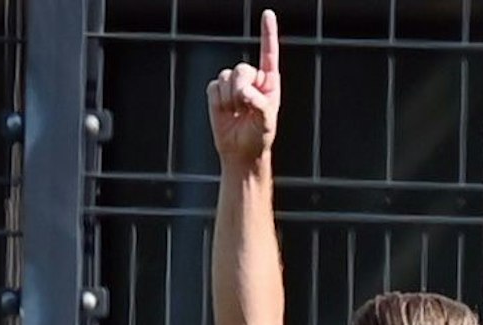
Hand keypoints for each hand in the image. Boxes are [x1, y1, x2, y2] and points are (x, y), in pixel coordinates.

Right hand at [206, 10, 280, 167]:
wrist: (240, 153)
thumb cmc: (258, 137)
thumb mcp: (266, 121)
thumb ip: (258, 102)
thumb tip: (243, 92)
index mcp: (269, 82)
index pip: (268, 53)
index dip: (267, 33)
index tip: (268, 14)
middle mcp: (252, 79)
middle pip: (241, 68)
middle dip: (240, 89)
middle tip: (244, 108)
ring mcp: (233, 85)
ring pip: (225, 77)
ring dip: (229, 99)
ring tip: (236, 114)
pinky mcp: (217, 93)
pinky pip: (213, 87)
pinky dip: (217, 102)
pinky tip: (225, 113)